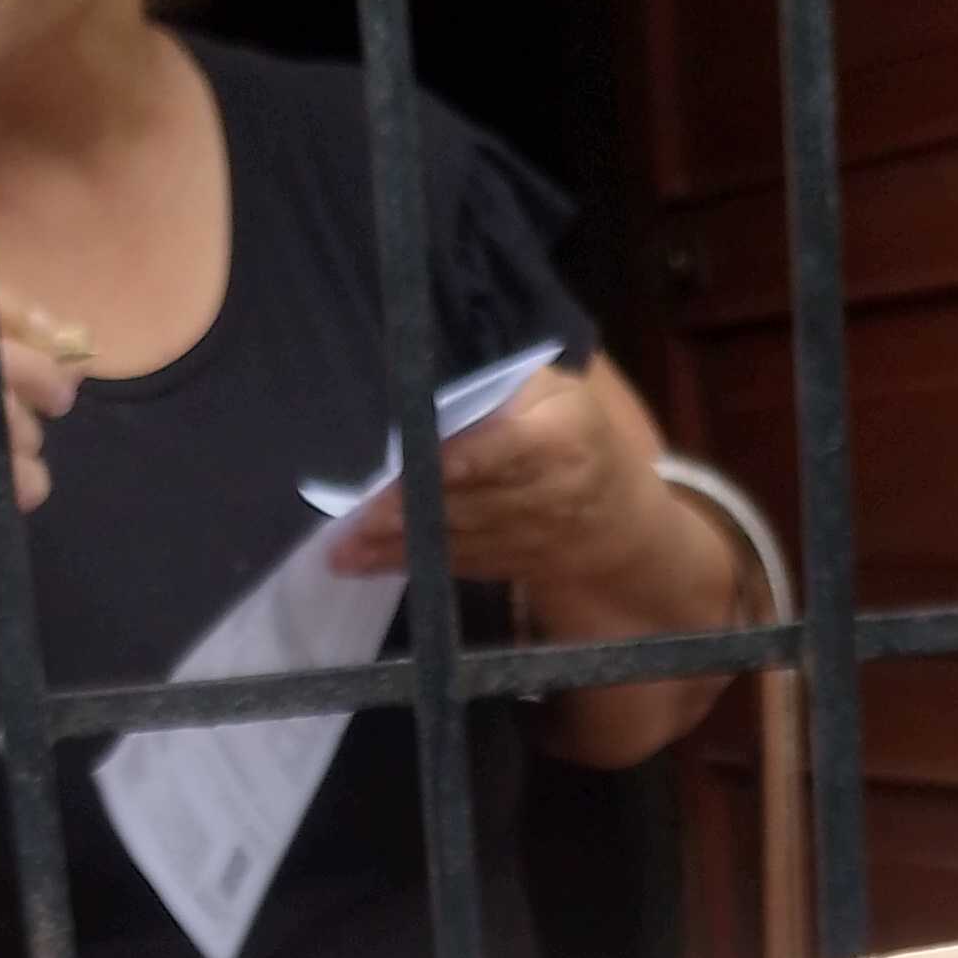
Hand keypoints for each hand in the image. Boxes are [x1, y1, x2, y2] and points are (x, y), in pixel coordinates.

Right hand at [0, 269, 84, 627]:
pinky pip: (13, 476)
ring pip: (3, 417)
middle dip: (39, 372)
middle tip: (60, 398)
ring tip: (13, 461)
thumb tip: (74, 345)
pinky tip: (9, 496)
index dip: (9, 307)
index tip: (42, 335)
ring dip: (30, 441)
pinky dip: (29, 485)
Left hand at [325, 363, 651, 594]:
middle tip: (354, 519)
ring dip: (394, 546)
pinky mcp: (501, 566)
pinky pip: (449, 564)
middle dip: (408, 513)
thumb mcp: (559, 391)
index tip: (420, 467)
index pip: (504, 450)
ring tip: (341, 550)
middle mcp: (542, 496)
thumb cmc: (577, 433)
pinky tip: (360, 562)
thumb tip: (437, 405)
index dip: (462, 462)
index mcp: (560, 439)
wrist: (617, 518)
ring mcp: (522, 539)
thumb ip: (507, 392)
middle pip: (468, 504)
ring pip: (452, 540)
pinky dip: (404, 563)